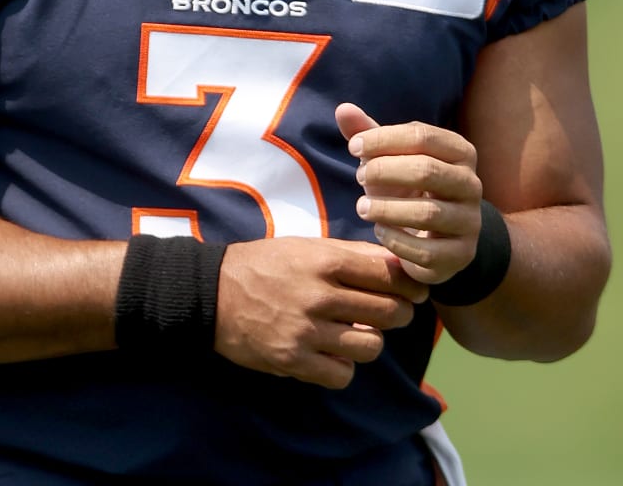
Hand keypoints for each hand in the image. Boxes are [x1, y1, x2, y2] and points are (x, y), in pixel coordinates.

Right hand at [214, 237, 426, 388]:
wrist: (211, 292)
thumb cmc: (263, 265)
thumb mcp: (305, 247)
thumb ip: (350, 255)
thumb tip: (398, 265)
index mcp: (324, 260)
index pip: (389, 274)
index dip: (410, 285)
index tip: (411, 291)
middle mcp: (319, 295)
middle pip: (389, 312)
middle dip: (396, 314)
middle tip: (386, 313)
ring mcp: (306, 331)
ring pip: (371, 346)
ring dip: (368, 342)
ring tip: (352, 334)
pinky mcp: (292, 360)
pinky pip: (343, 374)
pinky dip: (341, 367)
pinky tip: (329, 354)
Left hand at [336, 102, 482, 285]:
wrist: (439, 237)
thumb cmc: (408, 187)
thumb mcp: (389, 159)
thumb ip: (368, 134)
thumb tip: (343, 108)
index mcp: (459, 152)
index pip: (422, 135)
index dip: (383, 139)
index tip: (352, 147)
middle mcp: (471, 184)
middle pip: (427, 170)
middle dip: (384, 171)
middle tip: (358, 176)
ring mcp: (470, 222)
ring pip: (428, 212)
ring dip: (387, 208)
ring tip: (362, 207)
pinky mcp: (461, 255)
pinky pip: (426, 250)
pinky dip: (396, 240)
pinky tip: (379, 231)